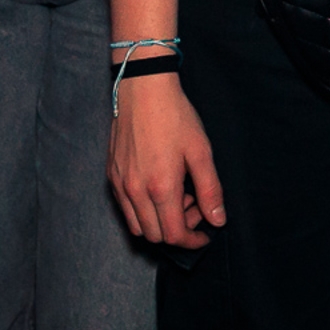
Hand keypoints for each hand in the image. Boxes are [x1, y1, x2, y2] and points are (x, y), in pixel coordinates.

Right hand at [108, 74, 225, 248]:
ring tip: (178, 195)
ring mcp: (119, 185)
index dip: (192, 240)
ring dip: (159, 222)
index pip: (174, 235)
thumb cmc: (175, 116)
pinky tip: (158, 187)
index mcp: (161, 188)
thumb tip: (218, 220)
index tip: (205, 234)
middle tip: (195, 206)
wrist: (143, 89)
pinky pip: (125, 209)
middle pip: (155, 235)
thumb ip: (210, 189)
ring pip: (138, 226)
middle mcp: (135, 192)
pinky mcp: (111, 176)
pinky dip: (143, 210)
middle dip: (178, 230)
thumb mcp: (201, 151)